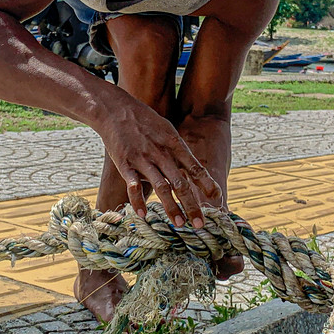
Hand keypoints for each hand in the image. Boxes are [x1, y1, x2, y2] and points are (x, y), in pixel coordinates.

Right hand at [97, 96, 223, 227]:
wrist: (116, 109)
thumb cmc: (145, 121)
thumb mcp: (167, 130)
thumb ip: (179, 150)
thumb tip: (192, 170)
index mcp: (174, 144)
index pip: (194, 168)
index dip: (206, 184)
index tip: (217, 198)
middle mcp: (161, 153)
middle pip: (180, 183)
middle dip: (192, 205)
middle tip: (200, 224)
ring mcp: (143, 159)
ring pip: (161, 187)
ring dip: (171, 208)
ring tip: (180, 224)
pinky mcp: (125, 163)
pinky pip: (133, 186)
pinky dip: (138, 202)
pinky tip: (144, 216)